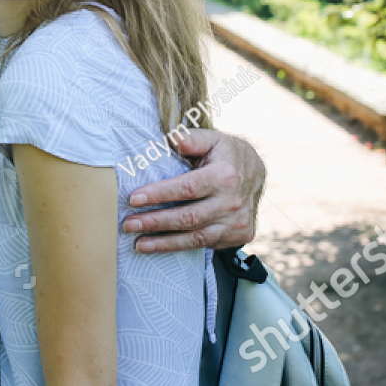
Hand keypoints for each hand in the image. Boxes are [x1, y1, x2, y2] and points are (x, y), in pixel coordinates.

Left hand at [121, 129, 263, 252]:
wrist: (257, 174)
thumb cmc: (226, 154)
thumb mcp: (213, 139)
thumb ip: (191, 138)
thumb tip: (171, 137)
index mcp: (225, 175)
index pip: (187, 188)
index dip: (159, 195)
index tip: (134, 199)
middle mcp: (232, 202)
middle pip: (188, 217)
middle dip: (155, 222)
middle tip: (128, 224)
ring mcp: (236, 222)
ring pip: (195, 237)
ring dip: (164, 242)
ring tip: (138, 243)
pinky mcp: (238, 235)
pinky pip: (204, 244)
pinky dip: (180, 247)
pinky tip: (160, 246)